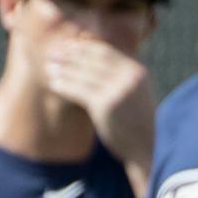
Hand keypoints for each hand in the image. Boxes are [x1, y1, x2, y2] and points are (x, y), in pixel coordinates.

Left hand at [45, 41, 155, 192]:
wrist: (148, 149)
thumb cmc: (138, 123)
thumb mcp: (136, 94)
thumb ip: (121, 77)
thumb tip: (95, 62)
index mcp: (137, 71)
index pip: (105, 51)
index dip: (83, 48)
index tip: (67, 48)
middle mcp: (130, 77)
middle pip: (92, 59)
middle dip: (70, 55)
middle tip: (52, 54)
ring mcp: (118, 90)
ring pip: (83, 74)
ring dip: (63, 69)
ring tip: (49, 68)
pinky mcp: (106, 105)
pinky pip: (78, 90)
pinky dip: (64, 86)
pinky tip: (54, 85)